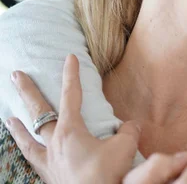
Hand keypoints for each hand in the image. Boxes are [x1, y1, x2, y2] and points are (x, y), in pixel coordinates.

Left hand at [5, 54, 140, 183]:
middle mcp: (54, 143)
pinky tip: (27, 154)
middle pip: (38, 112)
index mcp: (70, 131)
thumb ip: (128, 131)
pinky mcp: (50, 178)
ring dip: (18, 128)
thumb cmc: (105, 175)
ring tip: (9, 119)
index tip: (69, 57)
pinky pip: (33, 161)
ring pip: (28, 140)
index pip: (71, 95)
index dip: (71, 75)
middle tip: (16, 75)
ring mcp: (48, 162)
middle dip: (28, 92)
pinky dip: (27, 154)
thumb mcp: (124, 148)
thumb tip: (131, 125)